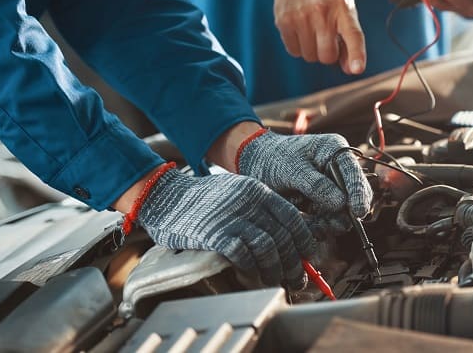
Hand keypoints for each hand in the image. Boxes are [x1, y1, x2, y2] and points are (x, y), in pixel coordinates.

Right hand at [137, 168, 313, 289]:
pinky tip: (253, 276)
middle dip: (295, 263)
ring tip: (276, 281)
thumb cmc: (203, 199)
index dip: (304, 242)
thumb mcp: (238, 192)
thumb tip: (287, 236)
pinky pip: (243, 255)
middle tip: (298, 279)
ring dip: (276, 270)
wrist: (166, 196)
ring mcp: (232, 218)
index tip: (307, 257)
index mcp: (258, 191)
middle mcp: (249, 203)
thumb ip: (260, 209)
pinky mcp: (214, 235)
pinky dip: (252, 268)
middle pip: (283, 237)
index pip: (292, 218)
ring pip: (268, 248)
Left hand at [236, 130, 372, 218]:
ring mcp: (331, 187)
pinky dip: (321, 226)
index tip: (359, 212)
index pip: (354, 172)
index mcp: (335, 151)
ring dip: (332, 223)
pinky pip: (328, 220)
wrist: (254, 165)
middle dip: (346, 213)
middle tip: (334, 225)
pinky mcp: (323, 203)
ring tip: (317, 227)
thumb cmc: (272, 158)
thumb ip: (316, 185)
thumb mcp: (292, 169)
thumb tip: (341, 203)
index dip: (359, 192)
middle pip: (354, 195)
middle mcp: (338, 169)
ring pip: (343, 211)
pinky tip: (310, 227)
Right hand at [269, 0, 365, 74]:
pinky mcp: (284, 21)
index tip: (356, 70)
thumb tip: (351, 70)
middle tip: (326, 38)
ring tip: (312, 29)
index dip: (356, 54)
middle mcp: (322, 11)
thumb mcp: (344, 8)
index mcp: (343, 7)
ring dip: (312, 50)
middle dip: (329, 54)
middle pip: (327, 56)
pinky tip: (300, 28)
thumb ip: (350, 38)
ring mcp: (301, 16)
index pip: (353, 34)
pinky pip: (294, 51)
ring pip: (310, 56)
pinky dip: (298, 46)